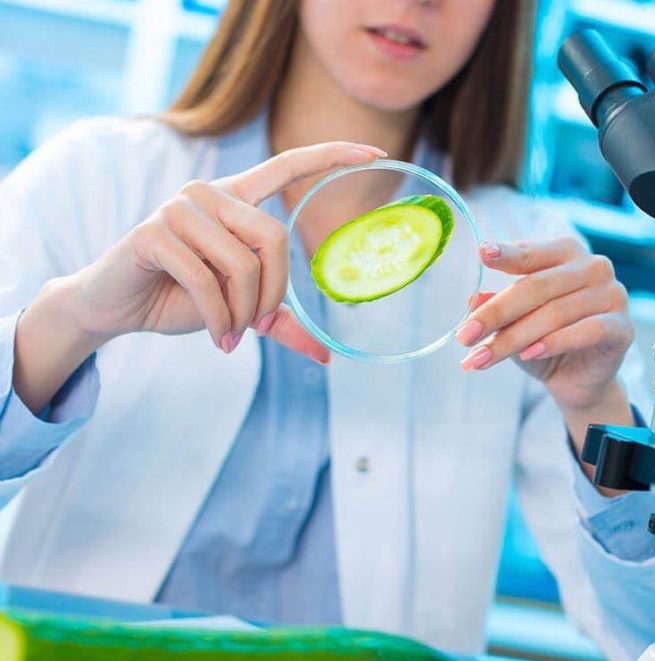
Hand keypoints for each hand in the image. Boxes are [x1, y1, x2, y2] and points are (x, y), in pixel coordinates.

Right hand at [13, 142, 384, 414]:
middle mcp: (209, 194)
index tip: (376, 151)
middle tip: (257, 324)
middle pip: (275, 237)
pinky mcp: (153, 232)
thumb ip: (279, 321)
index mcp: (236, 199)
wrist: (120, 306)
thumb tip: (327, 357)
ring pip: (243, 264)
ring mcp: (179, 208)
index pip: (288, 165)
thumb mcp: (240, 307)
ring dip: (243, 312)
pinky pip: (207, 280)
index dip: (332, 156)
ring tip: (231, 334)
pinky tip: (217, 337)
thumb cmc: (182, 297)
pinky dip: (219, 318)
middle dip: (273, 292)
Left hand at [456, 236, 633, 413]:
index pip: (530, 252)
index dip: (506, 254)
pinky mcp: (622, 327)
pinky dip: (553, 343)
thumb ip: (497, 307)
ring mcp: (612, 295)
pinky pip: (586, 331)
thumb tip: (471, 300)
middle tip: (464, 336)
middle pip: (536, 287)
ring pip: (554, 314)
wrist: (576, 379)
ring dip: (513, 339)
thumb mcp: (513, 322)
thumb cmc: (542, 341)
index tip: (481, 253)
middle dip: (495, 314)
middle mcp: (593, 267)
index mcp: (566, 253)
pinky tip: (527, 355)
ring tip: (481, 358)